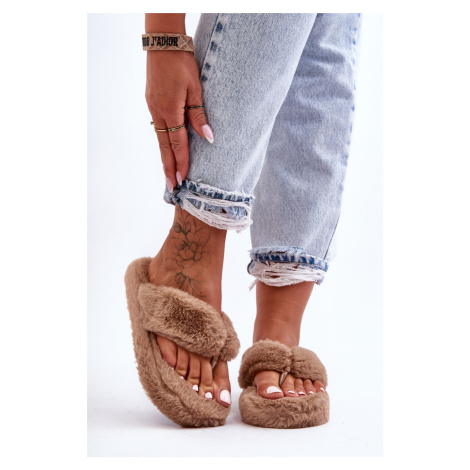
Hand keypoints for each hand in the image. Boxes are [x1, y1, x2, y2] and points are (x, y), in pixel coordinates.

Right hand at [145, 50, 212, 190]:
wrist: (163, 43)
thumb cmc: (182, 64)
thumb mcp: (196, 88)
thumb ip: (199, 115)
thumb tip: (208, 138)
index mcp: (170, 110)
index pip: (178, 143)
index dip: (182, 162)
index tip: (184, 179)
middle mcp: (158, 113)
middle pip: (165, 147)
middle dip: (169, 168)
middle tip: (172, 187)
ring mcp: (153, 109)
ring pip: (160, 140)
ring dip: (165, 159)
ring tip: (169, 175)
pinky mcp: (152, 104)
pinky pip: (158, 130)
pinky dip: (162, 144)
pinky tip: (166, 152)